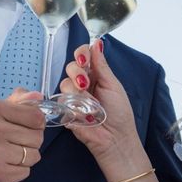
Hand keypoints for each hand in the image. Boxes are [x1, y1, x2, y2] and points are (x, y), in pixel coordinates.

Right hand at [0, 88, 44, 181]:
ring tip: (6, 157)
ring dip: (24, 159)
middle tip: (11, 145)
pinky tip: (2, 168)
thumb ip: (16, 102)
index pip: (36, 116)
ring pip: (33, 156)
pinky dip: (17, 172)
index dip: (37, 125)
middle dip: (30, 143)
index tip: (26, 128)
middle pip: (37, 137)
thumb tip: (38, 97)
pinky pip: (25, 172)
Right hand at [60, 40, 144, 171]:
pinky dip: (74, 107)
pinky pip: (62, 101)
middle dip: (78, 73)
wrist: (115, 139)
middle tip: (87, 84)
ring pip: (65, 83)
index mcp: (96, 74)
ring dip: (78, 93)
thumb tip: (97, 43)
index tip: (85, 59)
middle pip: (70, 67)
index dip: (81, 54)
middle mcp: (82, 83)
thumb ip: (102, 65)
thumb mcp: (113, 85)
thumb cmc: (119, 113)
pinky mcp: (65, 111)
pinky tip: (84, 115)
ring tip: (90, 105)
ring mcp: (73, 97)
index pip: (83, 56)